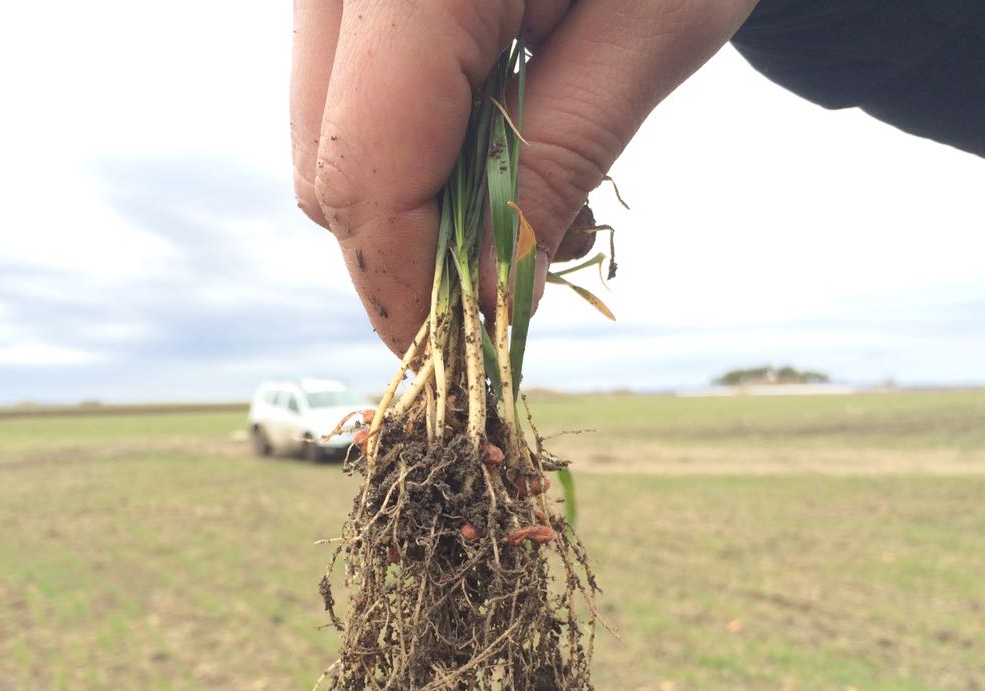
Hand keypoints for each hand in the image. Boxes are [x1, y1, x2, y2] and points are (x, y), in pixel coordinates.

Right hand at [291, 0, 758, 353]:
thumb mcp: (659, 19)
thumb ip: (561, 158)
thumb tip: (490, 297)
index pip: (365, 175)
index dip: (409, 291)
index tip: (468, 361)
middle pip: (326, 170)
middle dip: (412, 254)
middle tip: (518, 274)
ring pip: (325, 137)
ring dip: (412, 202)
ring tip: (524, 190)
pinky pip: (345, 90)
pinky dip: (408, 141)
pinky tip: (490, 127)